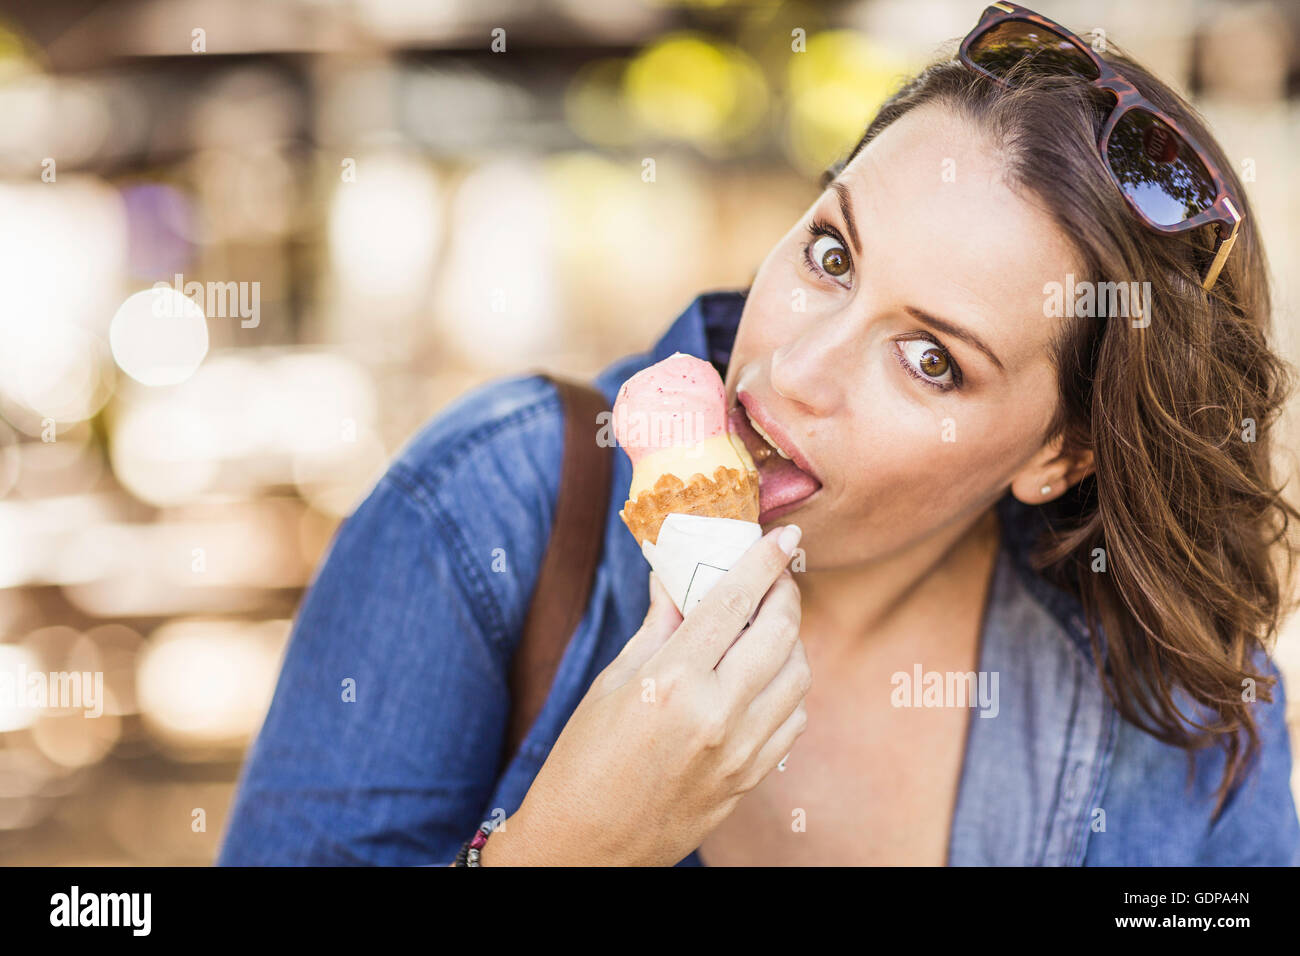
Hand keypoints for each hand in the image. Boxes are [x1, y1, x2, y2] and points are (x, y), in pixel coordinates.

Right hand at [483, 524, 808, 865]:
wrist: (585, 847)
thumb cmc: (583, 762)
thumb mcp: (613, 683)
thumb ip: (659, 626)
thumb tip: (678, 576)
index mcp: (673, 682)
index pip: (734, 602)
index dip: (763, 561)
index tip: (783, 535)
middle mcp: (717, 714)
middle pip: (780, 632)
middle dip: (785, 592)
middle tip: (776, 574)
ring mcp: (741, 752)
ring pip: (798, 675)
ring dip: (792, 639)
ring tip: (769, 624)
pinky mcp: (751, 779)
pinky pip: (794, 719)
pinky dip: (790, 687)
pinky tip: (766, 676)